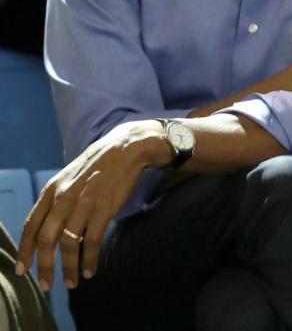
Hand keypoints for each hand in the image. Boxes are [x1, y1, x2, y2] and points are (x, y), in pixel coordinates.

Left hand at [16, 121, 165, 289]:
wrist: (126, 149)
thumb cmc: (98, 165)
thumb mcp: (69, 177)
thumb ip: (57, 200)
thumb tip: (49, 228)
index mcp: (52, 190)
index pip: (31, 225)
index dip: (25, 251)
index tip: (23, 270)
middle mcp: (63, 198)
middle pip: (46, 239)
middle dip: (44, 266)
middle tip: (47, 285)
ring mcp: (84, 204)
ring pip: (69, 244)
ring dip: (68, 267)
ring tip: (72, 283)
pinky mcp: (103, 209)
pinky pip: (92, 241)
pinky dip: (90, 259)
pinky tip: (90, 270)